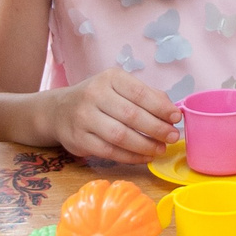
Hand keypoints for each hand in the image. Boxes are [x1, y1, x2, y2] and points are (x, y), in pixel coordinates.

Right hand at [56, 70, 177, 162]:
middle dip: (156, 128)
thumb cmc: (98, 98)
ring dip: (145, 145)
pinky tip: (144, 156)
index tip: (176, 117)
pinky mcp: (79, 140)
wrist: (59, 111)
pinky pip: (110, 152)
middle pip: (131, 115)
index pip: (140, 93)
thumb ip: (146, 95)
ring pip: (120, 136)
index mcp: (110, 78)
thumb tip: (171, 111)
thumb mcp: (119, 87)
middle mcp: (94, 95)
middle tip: (172, 136)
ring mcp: (84, 118)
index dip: (161, 107)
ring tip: (160, 149)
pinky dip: (131, 157)